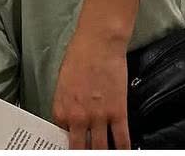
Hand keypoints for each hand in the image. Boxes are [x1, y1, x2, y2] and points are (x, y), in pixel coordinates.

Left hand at [51, 29, 130, 149]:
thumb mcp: (63, 83)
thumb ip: (66, 106)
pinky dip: (122, 150)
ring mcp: (99, 117)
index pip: (63, 139)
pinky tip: (123, 152)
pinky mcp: (118, 112)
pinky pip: (122, 140)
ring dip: (102, 153)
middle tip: (88, 152)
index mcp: (61, 111)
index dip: (71, 144)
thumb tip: (70, 121)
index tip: (76, 146)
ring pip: (101, 150)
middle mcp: (78, 118)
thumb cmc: (80, 55)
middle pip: (81, 150)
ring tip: (104, 154)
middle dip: (85, 153)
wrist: (99, 41)